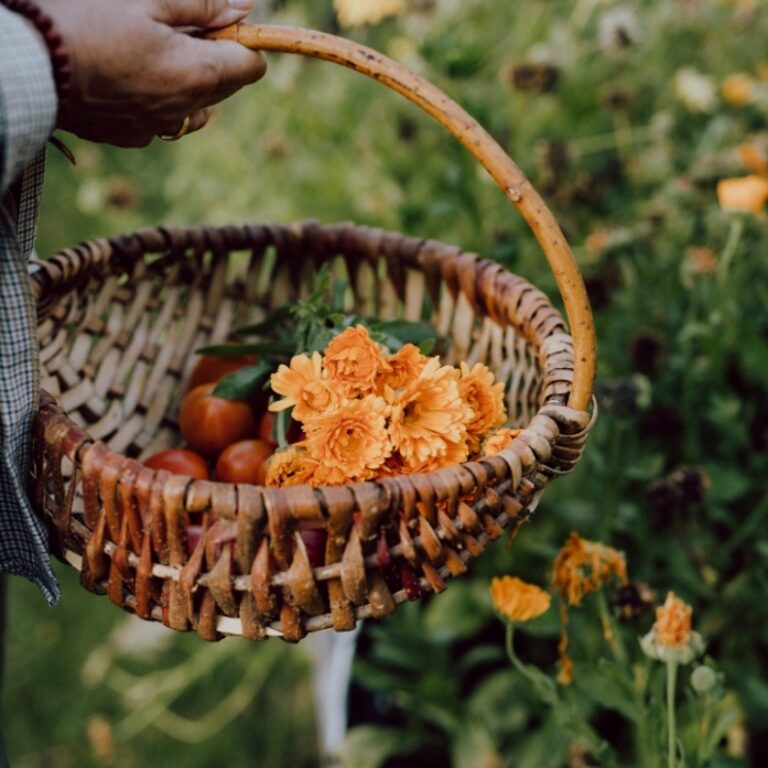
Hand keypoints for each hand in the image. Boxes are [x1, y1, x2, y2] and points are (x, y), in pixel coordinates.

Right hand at [35, 0, 266, 146]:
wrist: (33, 66)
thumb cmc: (89, 24)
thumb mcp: (149, 1)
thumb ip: (203, 5)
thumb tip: (245, 8)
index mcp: (198, 75)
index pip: (251, 65)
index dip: (243, 40)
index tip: (220, 22)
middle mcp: (185, 110)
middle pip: (225, 86)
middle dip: (214, 56)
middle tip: (175, 28)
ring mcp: (159, 128)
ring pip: (196, 108)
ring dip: (189, 81)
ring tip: (153, 53)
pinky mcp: (133, 136)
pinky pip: (163, 120)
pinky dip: (157, 98)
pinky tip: (128, 76)